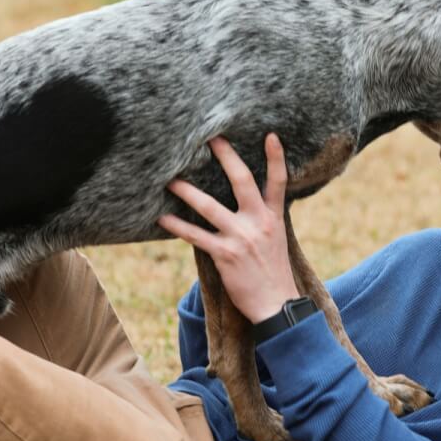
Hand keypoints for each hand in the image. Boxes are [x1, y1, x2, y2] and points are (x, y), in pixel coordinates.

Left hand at [158, 133, 299, 323]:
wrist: (277, 304)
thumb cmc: (273, 274)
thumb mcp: (276, 241)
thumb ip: (263, 219)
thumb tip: (250, 205)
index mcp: (273, 218)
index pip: (278, 182)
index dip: (276, 158)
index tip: (271, 136)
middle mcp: (258, 222)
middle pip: (242, 181)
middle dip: (226, 157)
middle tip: (210, 138)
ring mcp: (241, 237)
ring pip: (210, 207)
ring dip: (188, 192)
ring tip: (171, 179)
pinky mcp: (225, 254)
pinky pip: (196, 236)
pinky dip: (178, 227)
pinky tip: (162, 219)